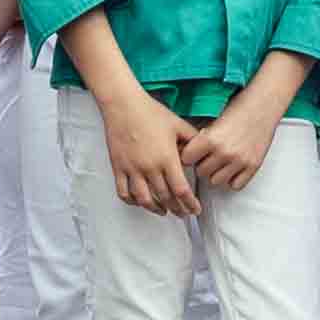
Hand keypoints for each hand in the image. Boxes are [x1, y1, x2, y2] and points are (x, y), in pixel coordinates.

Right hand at [97, 86, 200, 215]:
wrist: (124, 106)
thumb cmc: (152, 112)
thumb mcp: (178, 125)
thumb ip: (192, 141)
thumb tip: (201, 155)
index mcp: (167, 158)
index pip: (181, 190)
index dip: (189, 203)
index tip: (195, 210)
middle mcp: (149, 168)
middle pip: (165, 198)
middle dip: (177, 209)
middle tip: (184, 213)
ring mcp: (132, 170)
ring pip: (144, 200)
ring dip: (156, 209)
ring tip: (164, 211)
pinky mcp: (118, 168)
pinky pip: (123, 192)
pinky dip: (132, 201)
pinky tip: (140, 202)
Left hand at [180, 101, 272, 194]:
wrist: (264, 105)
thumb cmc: (239, 108)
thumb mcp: (214, 121)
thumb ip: (200, 139)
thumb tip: (185, 153)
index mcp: (210, 139)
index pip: (186, 159)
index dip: (189, 155)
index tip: (193, 152)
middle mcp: (224, 152)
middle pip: (200, 172)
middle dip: (203, 164)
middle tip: (210, 154)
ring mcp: (239, 161)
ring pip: (216, 181)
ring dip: (217, 172)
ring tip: (222, 160)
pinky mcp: (252, 166)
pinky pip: (235, 185)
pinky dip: (233, 178)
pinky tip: (233, 166)